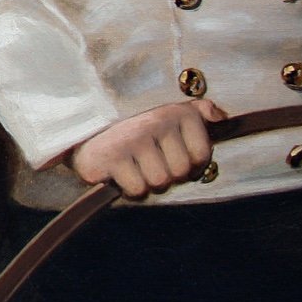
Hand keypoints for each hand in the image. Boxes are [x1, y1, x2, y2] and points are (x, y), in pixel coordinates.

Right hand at [69, 100, 226, 198]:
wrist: (80, 127)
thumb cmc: (131, 127)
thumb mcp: (166, 111)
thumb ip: (198, 112)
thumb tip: (220, 117)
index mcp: (171, 112)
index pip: (201, 155)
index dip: (188, 162)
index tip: (169, 151)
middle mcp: (153, 122)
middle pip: (179, 172)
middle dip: (165, 172)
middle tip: (146, 158)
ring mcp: (131, 139)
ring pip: (159, 183)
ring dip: (146, 180)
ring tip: (131, 163)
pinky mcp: (111, 158)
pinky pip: (137, 190)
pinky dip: (128, 187)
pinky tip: (118, 170)